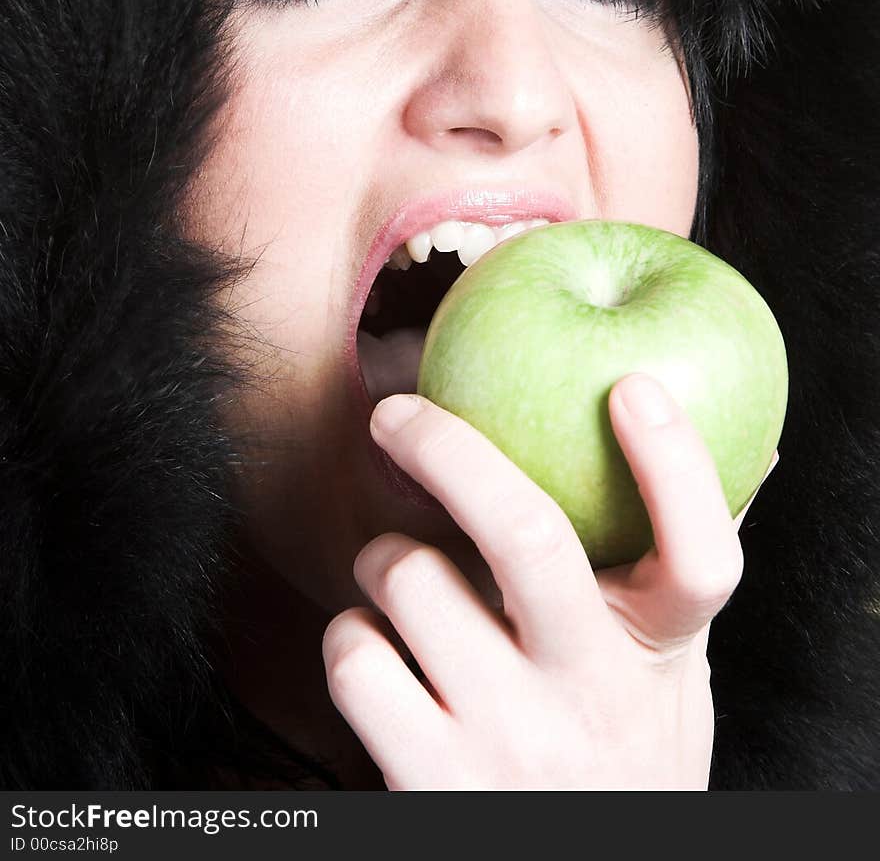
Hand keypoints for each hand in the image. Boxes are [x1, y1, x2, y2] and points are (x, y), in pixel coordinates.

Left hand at [322, 375, 774, 789]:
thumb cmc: (615, 751)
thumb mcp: (668, 675)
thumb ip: (680, 578)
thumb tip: (753, 455)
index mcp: (658, 656)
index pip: (701, 557)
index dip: (675, 465)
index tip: (634, 388)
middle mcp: (588, 696)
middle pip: (526, 535)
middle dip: (450, 450)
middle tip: (398, 415)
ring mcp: (506, 740)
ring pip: (410, 577)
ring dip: (384, 556)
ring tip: (404, 579)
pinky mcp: (426, 779)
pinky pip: (355, 652)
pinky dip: (354, 632)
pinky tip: (383, 653)